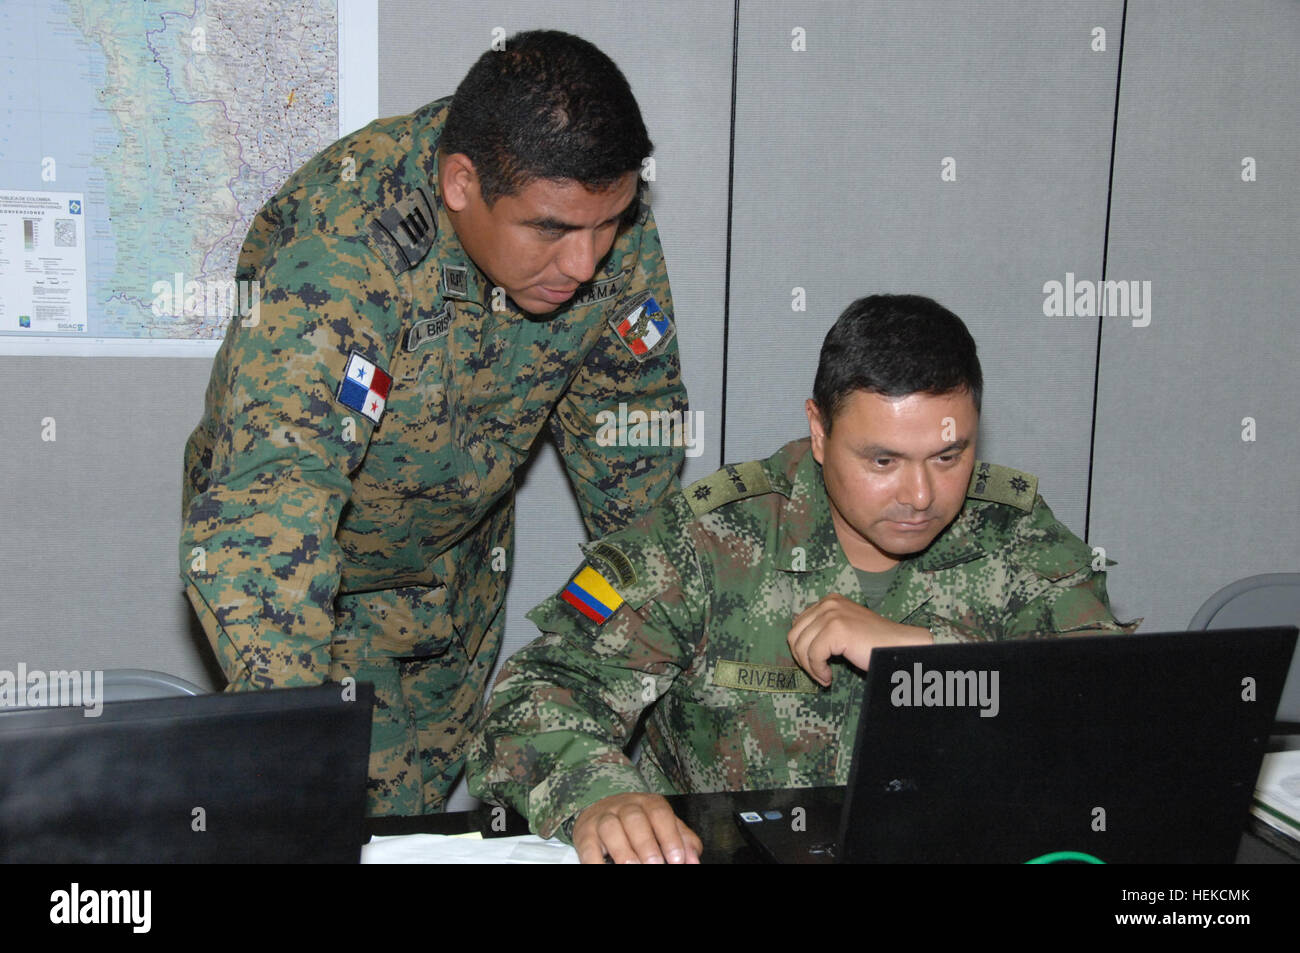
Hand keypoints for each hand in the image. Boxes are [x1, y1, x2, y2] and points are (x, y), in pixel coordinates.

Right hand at [572, 792, 702, 863]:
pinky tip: (606, 868)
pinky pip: (588, 847)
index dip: (669, 837)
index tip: (676, 860)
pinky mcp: (584, 834)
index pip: (660, 814)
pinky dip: (596, 862)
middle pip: (635, 820)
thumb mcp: (664, 826)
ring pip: (611, 829)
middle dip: (647, 846)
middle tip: (655, 866)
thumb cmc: (640, 824)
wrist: (599, 808)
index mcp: (648, 803)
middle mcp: (624, 806)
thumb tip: (693, 861)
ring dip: (624, 852)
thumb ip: (682, 841)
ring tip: (634, 867)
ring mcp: (602, 818)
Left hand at [787, 593, 932, 685]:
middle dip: (802, 659)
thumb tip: (796, 639)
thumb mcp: (844, 627)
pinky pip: (813, 655)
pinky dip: (818, 670)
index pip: (797, 625)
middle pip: (794, 635)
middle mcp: (828, 604)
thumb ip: (822, 628)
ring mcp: (831, 615)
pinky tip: (829, 677)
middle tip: (816, 673)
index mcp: (828, 601)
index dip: (801, 648)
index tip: (814, 664)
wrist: (897, 646)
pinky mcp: (836, 629)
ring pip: (801, 647)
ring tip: (824, 677)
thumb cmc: (873, 642)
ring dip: (810, 668)